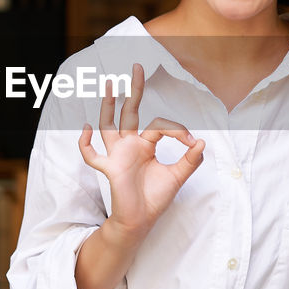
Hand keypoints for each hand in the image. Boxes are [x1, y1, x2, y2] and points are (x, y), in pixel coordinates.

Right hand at [77, 63, 205, 245]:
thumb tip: (203, 142)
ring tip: (110, 85)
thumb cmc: (155, 198)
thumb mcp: (178, 177)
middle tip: (137, 67)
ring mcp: (118, 155)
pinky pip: (92, 155)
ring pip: (109, 125)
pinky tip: (86, 128)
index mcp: (146, 145)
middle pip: (130, 111)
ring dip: (109, 105)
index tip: (192, 142)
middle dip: (134, 90)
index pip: (159, 125)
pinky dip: (85, 143)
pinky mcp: (110, 169)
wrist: (142, 221)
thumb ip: (191, 160)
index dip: (177, 129)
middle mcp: (130, 145)